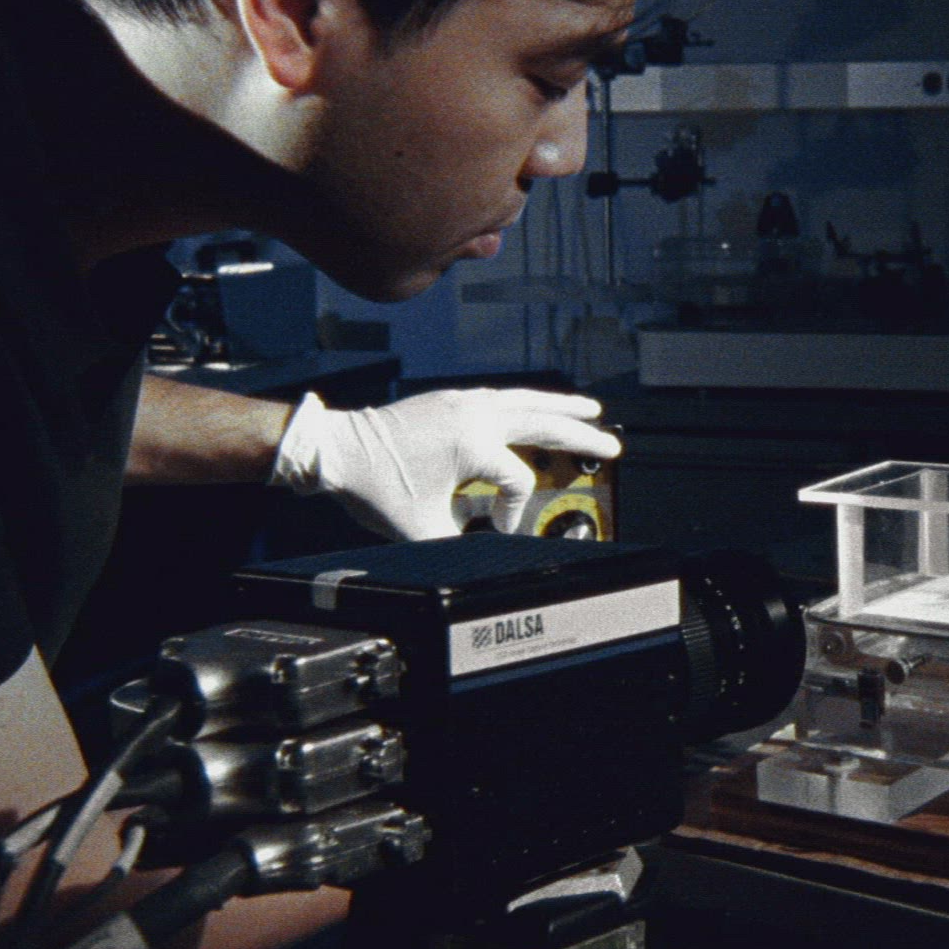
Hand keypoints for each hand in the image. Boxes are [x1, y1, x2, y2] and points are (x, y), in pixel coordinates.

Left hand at [268, 389, 620, 539]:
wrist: (335, 449)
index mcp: (473, 443)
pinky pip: (500, 397)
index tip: (495, 527)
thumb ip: (460, 542)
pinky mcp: (449, 401)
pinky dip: (525, 401)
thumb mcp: (420, 526)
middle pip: (542, 424)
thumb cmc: (373, 484)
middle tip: (613, 445)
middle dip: (581, 437)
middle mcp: (474, 416)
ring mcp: (462, 403)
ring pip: (524, 401)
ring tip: (588, 411)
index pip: (517, 481)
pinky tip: (534, 405)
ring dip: (559, 407)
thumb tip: (484, 551)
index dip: (513, 511)